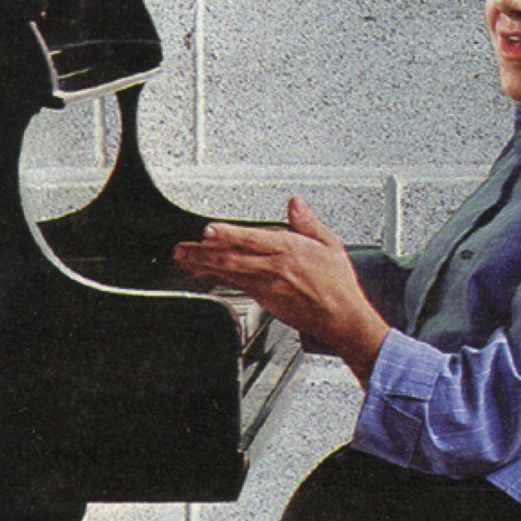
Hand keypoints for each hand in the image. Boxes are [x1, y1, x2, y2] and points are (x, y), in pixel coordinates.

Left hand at [174, 197, 390, 382]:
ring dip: (203, 265)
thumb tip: (295, 203)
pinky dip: (217, 278)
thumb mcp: (329, 244)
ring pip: (229, 273)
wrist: (340, 317)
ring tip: (184, 259)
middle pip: (232, 259)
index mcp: (289, 251)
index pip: (252, 240)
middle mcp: (273, 269)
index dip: (228, 235)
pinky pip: (235, 285)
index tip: (208, 230)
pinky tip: (205, 273)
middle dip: (202, 253)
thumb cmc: (337, 284)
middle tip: (181, 248)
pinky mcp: (264, 299)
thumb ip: (307, 222)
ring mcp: (266, 286)